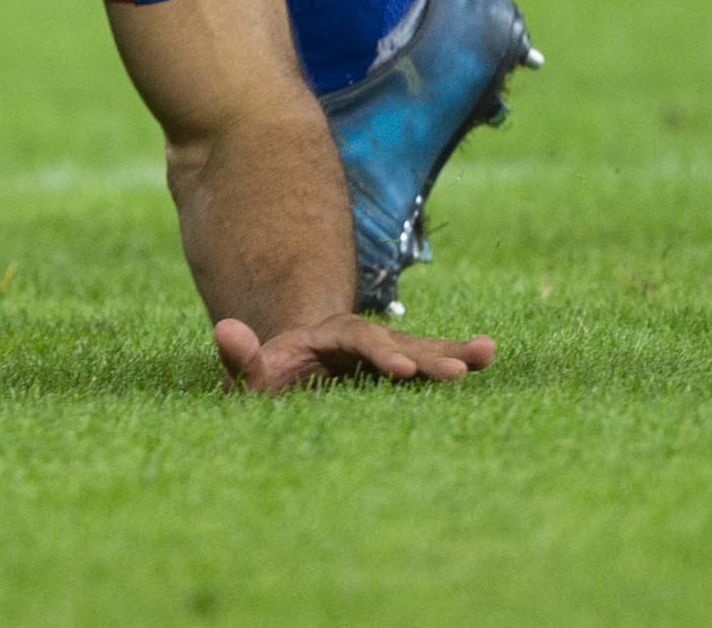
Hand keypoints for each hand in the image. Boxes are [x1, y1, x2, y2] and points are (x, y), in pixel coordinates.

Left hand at [213, 312, 495, 391]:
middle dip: (424, 356)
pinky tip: (486, 357)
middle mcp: (357, 338)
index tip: (400, 370)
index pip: (354, 340)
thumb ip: (239, 356)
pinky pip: (425, 363)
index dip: (377, 353)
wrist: (281, 375)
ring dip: (450, 352)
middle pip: (394, 342)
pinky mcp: (395, 367)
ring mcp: (379, 351)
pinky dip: (453, 359)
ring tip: (487, 353)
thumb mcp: (247, 376)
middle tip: (454, 372)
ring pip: (417, 349)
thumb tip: (224, 328)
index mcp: (323, 337)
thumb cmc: (265, 383)